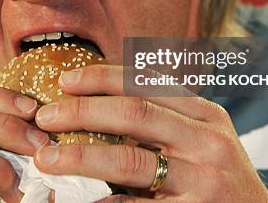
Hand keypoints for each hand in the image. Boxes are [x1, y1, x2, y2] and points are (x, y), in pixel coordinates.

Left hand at [33, 65, 267, 201]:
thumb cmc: (221, 179)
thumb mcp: (205, 138)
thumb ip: (167, 117)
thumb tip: (101, 101)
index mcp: (207, 115)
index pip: (147, 83)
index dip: (102, 78)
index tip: (66, 81)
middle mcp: (208, 141)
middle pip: (134, 114)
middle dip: (83, 111)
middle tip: (46, 117)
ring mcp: (204, 181)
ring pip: (130, 162)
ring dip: (80, 157)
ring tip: (46, 159)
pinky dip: (102, 202)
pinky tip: (76, 199)